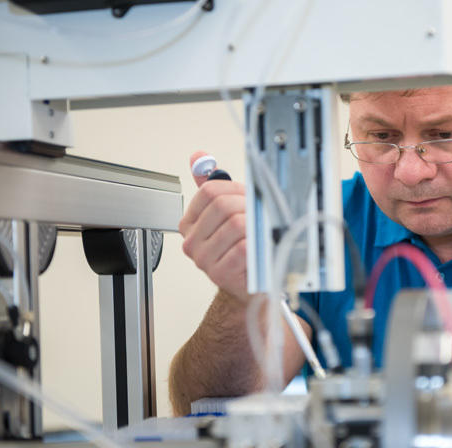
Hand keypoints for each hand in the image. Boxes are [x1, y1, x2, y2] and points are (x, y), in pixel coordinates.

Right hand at [179, 151, 248, 302]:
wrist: (250, 285)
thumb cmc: (240, 248)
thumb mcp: (226, 214)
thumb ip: (211, 185)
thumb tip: (198, 157)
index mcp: (189, 224)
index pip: (209, 191)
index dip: (235, 189)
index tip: (247, 196)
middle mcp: (192, 242)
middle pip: (223, 206)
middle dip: (248, 206)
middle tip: (260, 214)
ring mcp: (205, 260)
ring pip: (236, 225)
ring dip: (256, 226)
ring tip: (262, 232)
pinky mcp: (221, 274)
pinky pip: (243, 248)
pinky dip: (257, 245)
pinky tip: (260, 249)